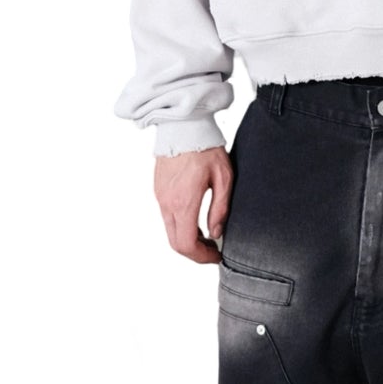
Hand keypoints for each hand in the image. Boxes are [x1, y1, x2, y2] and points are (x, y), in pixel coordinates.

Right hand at [154, 147, 231, 262]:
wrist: (184, 126)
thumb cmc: (206, 148)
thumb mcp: (224, 178)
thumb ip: (220, 209)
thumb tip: (216, 233)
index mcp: (184, 202)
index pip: (186, 244)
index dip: (201, 257)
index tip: (216, 256)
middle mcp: (167, 202)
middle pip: (175, 243)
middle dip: (195, 253)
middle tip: (213, 251)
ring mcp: (160, 197)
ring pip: (170, 231)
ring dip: (188, 239)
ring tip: (208, 236)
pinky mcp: (158, 190)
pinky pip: (167, 217)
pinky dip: (180, 226)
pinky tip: (196, 220)